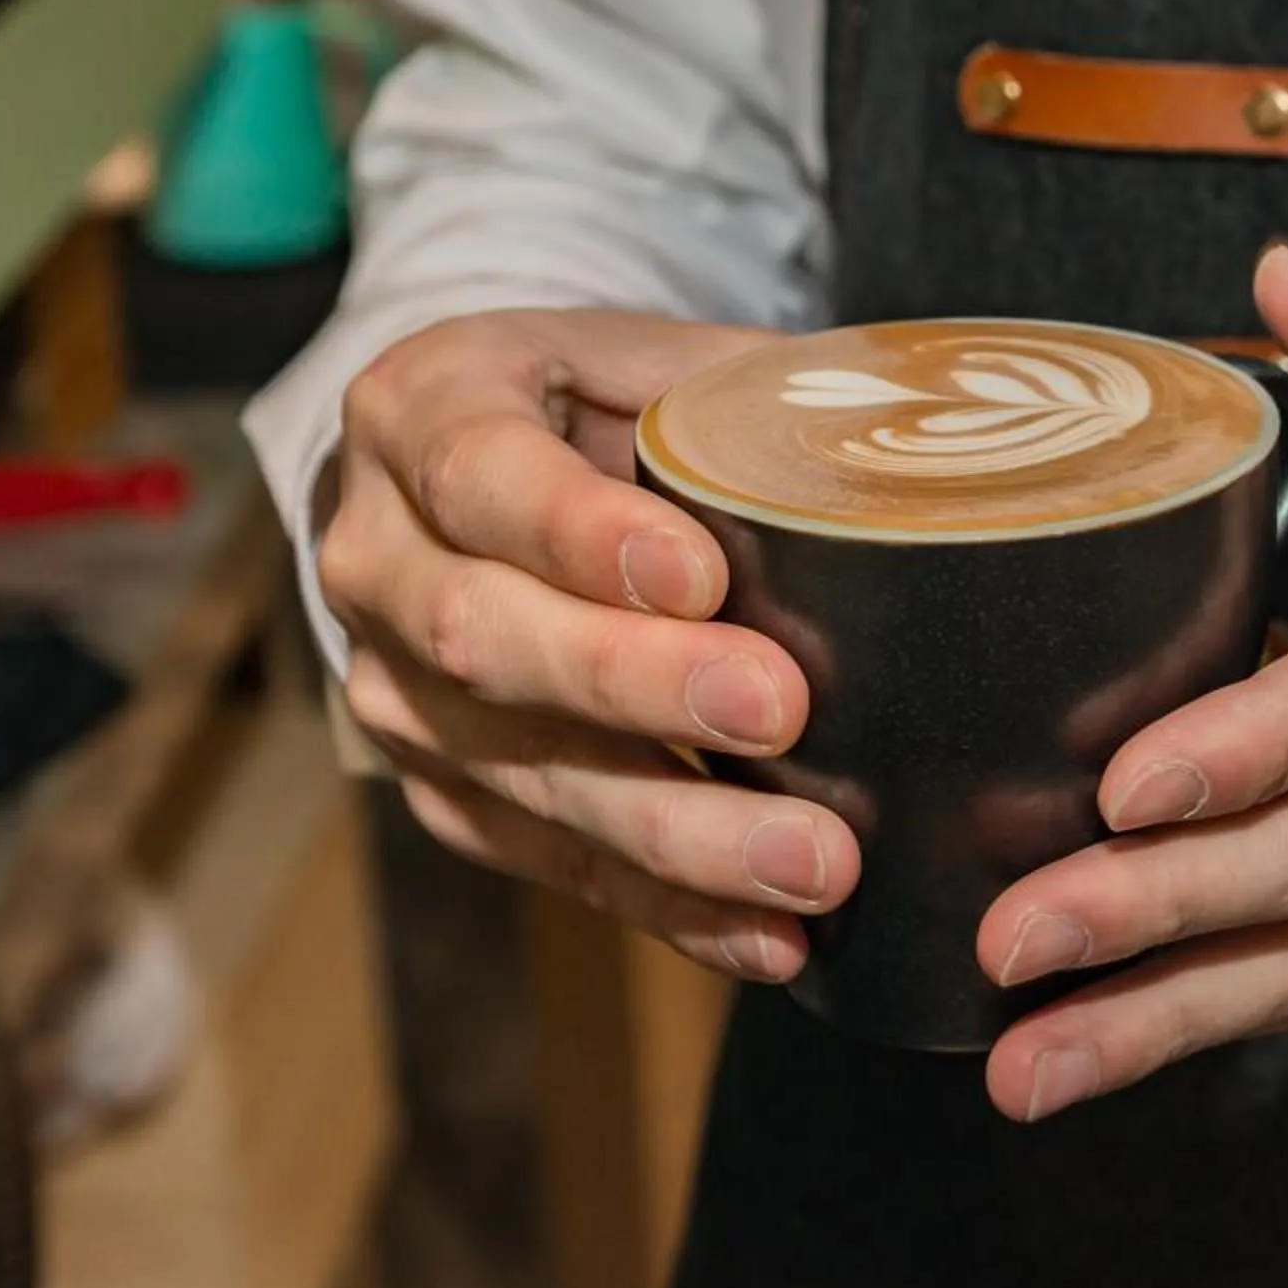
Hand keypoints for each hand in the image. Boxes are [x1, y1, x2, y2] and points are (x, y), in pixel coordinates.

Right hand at [317, 309, 860, 982]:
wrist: (455, 472)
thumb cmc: (584, 403)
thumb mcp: (638, 352)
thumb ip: (740, 386)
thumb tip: (911, 428)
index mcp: (421, 410)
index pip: (483, 475)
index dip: (583, 535)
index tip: (701, 579)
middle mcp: (377, 556)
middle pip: (484, 637)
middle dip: (636, 685)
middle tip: (779, 710)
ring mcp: (392, 688)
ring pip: (515, 770)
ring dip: (671, 832)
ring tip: (813, 863)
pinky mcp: (438, 788)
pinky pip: (545, 860)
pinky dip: (663, 906)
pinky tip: (767, 935)